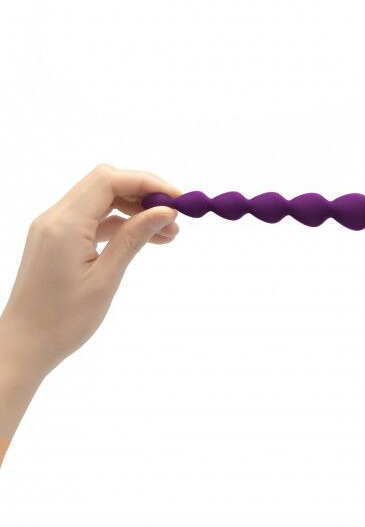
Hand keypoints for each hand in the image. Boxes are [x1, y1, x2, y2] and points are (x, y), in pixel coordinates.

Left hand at [0, 164, 179, 379]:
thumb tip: (165, 211)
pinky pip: (94, 219)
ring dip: (136, 209)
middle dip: (144, 193)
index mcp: (64, 225)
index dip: (148, 183)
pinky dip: (121, 223)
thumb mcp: (105, 279)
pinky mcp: (58, 239)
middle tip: (176, 214)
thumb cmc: (63, 320)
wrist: (24, 346)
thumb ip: (134, 238)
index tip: (178, 199)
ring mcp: (55, 228)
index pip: (109, 181)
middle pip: (106, 183)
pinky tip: (146, 238)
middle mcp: (55, 218)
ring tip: (169, 232)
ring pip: (102, 200)